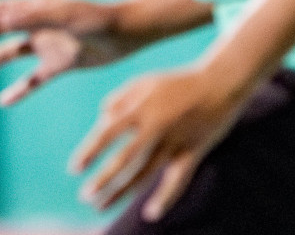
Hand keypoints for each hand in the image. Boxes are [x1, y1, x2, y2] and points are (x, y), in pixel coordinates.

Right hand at [0, 0, 145, 105]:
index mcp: (35, 8)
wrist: (126, 34)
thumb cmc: (96, 18)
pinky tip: (3, 101)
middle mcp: (37, 25)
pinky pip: (33, 79)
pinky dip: (18, 89)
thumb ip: (31, 15)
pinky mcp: (59, 65)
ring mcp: (47, 45)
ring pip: (9, 55)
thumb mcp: (63, 14)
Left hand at [69, 63, 248, 220]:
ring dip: (123, 192)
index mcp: (141, 108)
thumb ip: (119, 98)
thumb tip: (101, 119)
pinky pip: (177, 180)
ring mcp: (175, 142)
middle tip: (85, 197)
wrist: (220, 83)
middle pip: (124, 160)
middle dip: (103, 180)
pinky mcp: (193, 153)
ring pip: (145, 174)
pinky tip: (150, 214)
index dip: (90, 152)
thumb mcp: (144, 81)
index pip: (108, 133)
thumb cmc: (177, 81)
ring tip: (102, 206)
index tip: (74, 169)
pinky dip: (165, 198)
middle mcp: (156, 128)